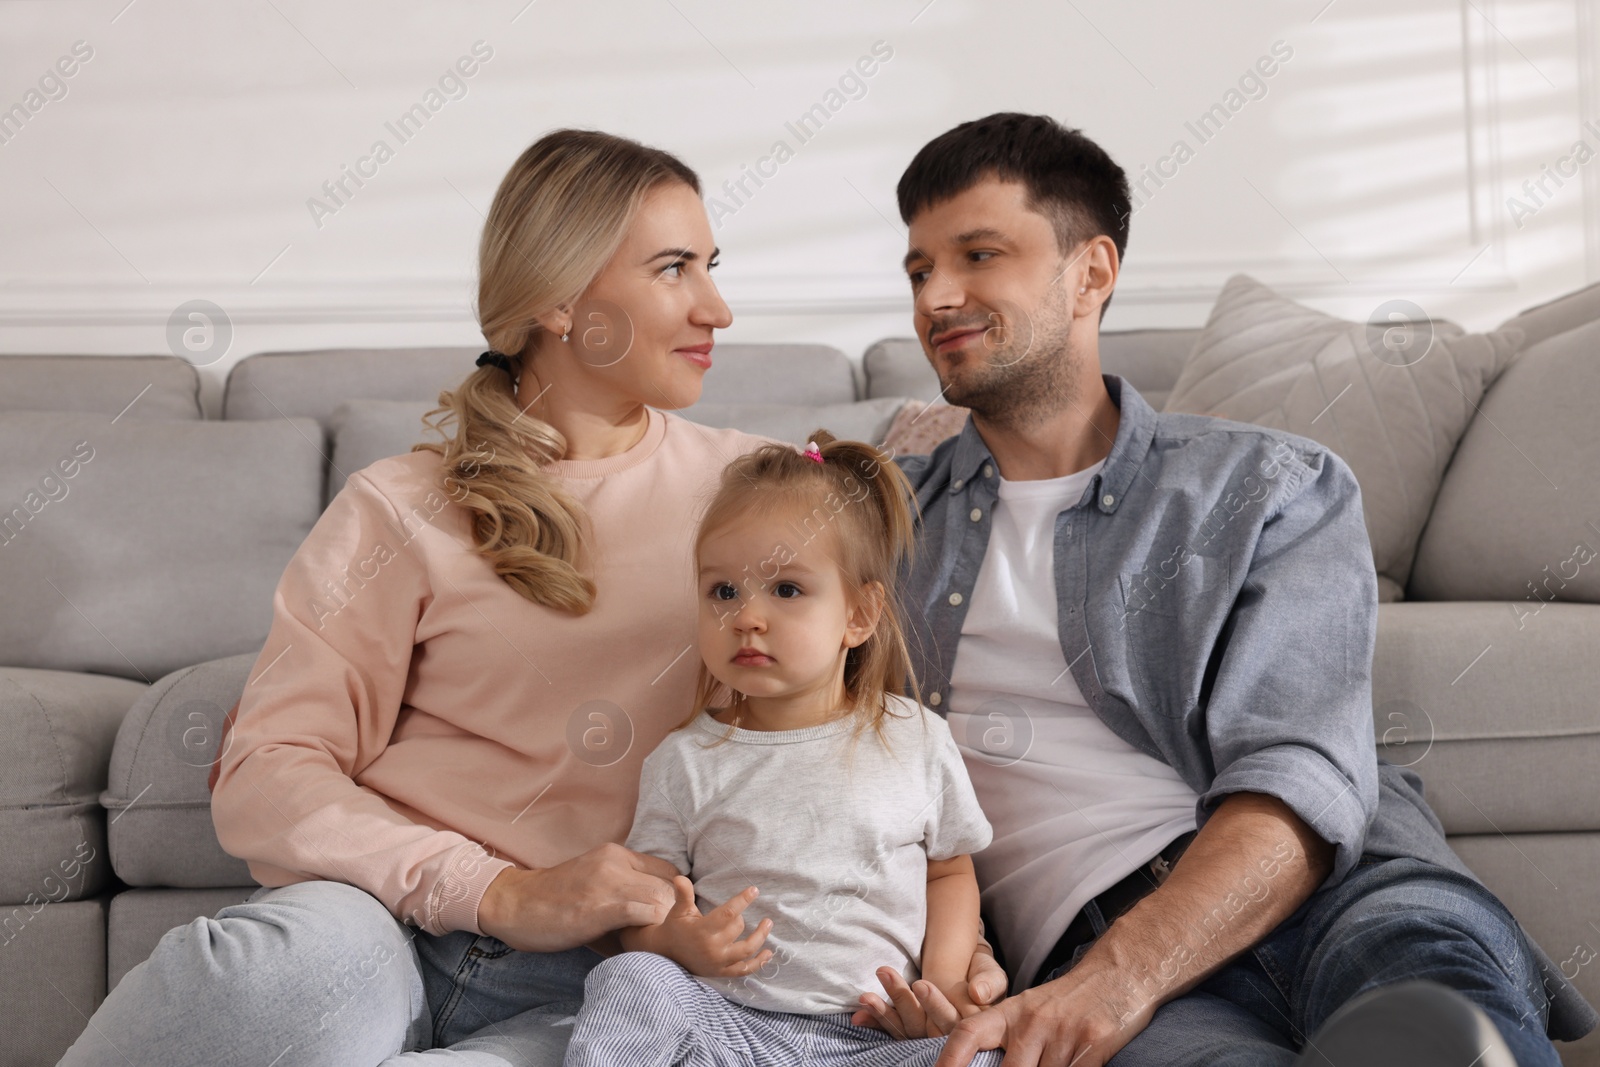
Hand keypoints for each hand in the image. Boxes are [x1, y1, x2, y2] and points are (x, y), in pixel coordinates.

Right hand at [476, 843, 678, 953]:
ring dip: (663, 925)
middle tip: (662, 937)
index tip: (664, 920)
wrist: (513, 904)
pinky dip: (649, 931)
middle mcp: (616, 862)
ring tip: (649, 943)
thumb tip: (655, 919)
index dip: (673, 897)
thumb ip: (623, 890)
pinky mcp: (599, 906)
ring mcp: (608, 883)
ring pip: (663, 899)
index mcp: (616, 854)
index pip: (668, 870)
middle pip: (671, 885)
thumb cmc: (553, 902)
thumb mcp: (593, 882)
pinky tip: (636, 944)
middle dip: (673, 913)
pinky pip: (645, 913)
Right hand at [625, 875, 773, 978]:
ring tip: (768, 923)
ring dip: (760, 937)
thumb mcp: (679, 910)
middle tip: (738, 913)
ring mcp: (718, 963)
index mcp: (702, 931)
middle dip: (741, 917)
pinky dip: (758, 963)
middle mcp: (712, 949)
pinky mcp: (721, 972)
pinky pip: (744, 970)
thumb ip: (683, 894)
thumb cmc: (676, 927)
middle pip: (737, 929)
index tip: (754, 890)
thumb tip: (680, 878)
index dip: (742, 900)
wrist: (667, 954)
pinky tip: (768, 953)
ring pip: (746, 950)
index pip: (727, 914)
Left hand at [852, 944, 1006, 1037]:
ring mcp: (923, 1034)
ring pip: (903, 1028)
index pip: (949, 1020)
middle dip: (901, 999)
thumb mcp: (991, 974)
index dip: (935, 1005)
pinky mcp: (909, 1030)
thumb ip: (989, 981)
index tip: (920, 984)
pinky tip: (858, 1016)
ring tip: (865, 996)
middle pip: (921, 1024)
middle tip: (885, 972)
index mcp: (965, 1024)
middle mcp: (942, 1034)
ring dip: (882, 1012)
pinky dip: (874, 1022)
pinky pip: (891, 1029)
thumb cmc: (982, 973)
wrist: (970, 971)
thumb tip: (978, 992)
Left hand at [931, 955, 1155, 1066]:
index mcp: (1010, 1013)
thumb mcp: (1031, 1011)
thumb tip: (981, 1065)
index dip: (948, 1058)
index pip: (968, 1033)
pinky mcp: (1092, 1043)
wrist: (1119, 973)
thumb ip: (1008, 1040)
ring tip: (1051, 1066)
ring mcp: (1061, 1033)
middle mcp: (1031, 1022)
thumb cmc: (1070, 1000)